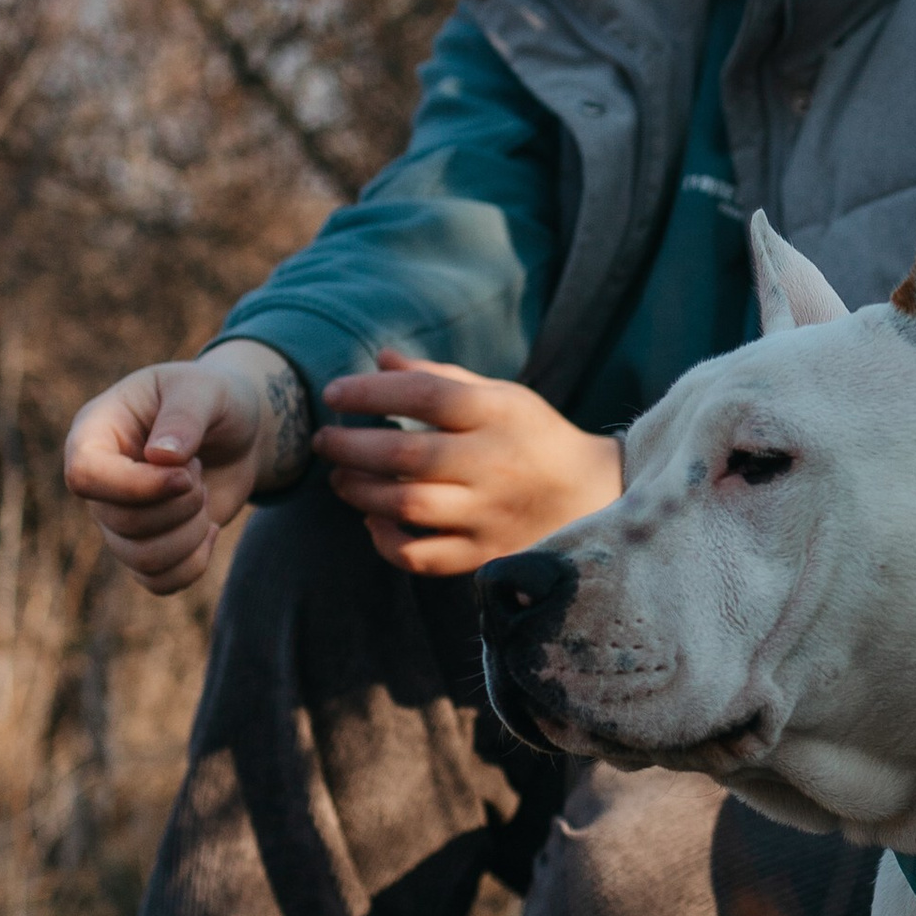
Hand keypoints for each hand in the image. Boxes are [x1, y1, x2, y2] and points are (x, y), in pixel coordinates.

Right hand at [63, 343, 304, 595]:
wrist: (239, 429)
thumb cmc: (214, 399)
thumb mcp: (205, 390)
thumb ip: (184, 416)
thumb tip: (161, 457)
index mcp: (95, 432)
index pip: (84, 476)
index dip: (136, 487)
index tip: (185, 474)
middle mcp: (99, 481)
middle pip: (121, 522)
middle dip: (180, 504)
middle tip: (199, 469)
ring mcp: (118, 518)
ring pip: (141, 558)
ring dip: (190, 534)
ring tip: (203, 494)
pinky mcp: (146, 545)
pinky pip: (158, 581)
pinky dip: (194, 564)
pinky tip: (210, 528)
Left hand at [314, 352, 623, 574]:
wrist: (591, 496)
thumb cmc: (532, 436)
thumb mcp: (500, 396)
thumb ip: (439, 378)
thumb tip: (381, 358)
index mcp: (498, 414)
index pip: (425, 395)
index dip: (371, 391)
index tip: (334, 393)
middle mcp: (494, 463)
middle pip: (407, 454)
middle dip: (351, 445)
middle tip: (324, 440)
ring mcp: (489, 513)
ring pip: (408, 505)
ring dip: (359, 490)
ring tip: (340, 477)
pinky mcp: (484, 554)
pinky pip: (422, 557)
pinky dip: (386, 541)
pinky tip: (374, 519)